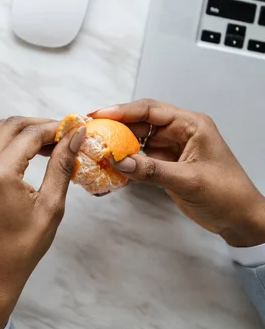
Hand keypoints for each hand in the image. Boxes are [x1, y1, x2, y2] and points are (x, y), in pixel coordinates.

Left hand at [0, 117, 85, 328]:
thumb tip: (75, 135)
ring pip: (0, 132)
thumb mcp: (50, 206)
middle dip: (41, 125)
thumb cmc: (23, 247)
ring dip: (27, 132)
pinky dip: (13, 143)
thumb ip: (61, 165)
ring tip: (54, 144)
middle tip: (66, 134)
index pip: (30, 134)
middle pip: (12, 125)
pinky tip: (34, 153)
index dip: (56, 128)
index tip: (77, 129)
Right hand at [91, 99, 264, 246]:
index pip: (150, 110)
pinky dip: (125, 163)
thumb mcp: (189, 180)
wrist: (239, 219)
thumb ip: (152, 171)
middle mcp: (179, 133)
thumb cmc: (227, 194)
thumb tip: (118, 162)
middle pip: (139, 124)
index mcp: (191, 125)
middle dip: (114, 128)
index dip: (122, 111)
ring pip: (137, 142)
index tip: (98, 116)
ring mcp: (171, 149)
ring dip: (117, 146)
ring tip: (94, 150)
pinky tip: (109, 167)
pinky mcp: (165, 165)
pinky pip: (139, 160)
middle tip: (90, 134)